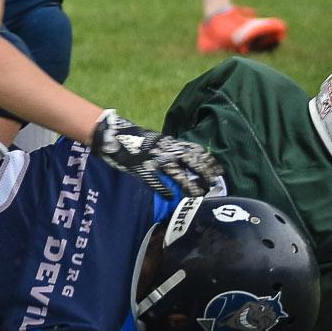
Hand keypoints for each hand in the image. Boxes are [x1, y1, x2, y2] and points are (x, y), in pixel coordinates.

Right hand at [91, 111, 222, 195]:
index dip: (207, 161)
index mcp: (168, 143)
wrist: (112, 134)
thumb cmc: (133, 138)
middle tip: (215, 185)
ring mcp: (154, 159)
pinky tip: (171, 197)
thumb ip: (167, 149)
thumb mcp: (154, 141)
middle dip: (203, 174)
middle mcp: (164, 150)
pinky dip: (163, 187)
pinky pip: (154, 179)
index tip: (219, 171)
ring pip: (176, 172)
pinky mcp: (141, 167)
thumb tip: (180, 157)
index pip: (194, 152)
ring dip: (189, 184)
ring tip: (199, 195)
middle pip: (190, 162)